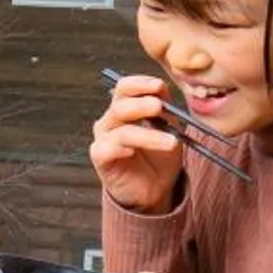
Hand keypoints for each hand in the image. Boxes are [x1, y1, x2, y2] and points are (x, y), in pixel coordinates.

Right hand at [90, 71, 185, 212]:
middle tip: (160, 108)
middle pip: (120, 105)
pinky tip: (134, 152)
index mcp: (125, 108)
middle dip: (142, 104)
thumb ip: (166, 111)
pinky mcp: (100, 157)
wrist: (153, 188)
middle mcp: (110, 120)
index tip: (159, 86)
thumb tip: (162, 91)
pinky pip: (109, 148)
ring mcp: (103, 138)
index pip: (125, 87)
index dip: (140, 84)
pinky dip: (125, 148)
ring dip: (149, 135)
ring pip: (122, 130)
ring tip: (172, 143)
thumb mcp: (170, 129)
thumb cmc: (159, 157)